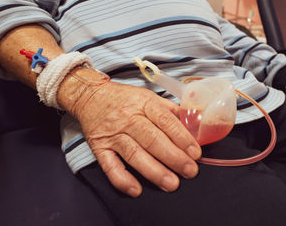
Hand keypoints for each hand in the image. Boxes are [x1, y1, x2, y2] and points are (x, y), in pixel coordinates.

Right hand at [59, 69, 200, 196]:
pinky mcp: (99, 147)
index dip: (182, 138)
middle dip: (173, 157)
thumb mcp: (149, 97)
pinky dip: (122, 179)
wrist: (90, 96)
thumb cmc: (123, 98)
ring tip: (171, 183)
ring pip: (134, 154)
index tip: (195, 153)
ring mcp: (113, 134)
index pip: (166, 121)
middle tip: (189, 171)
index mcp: (144, 104)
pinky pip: (110, 165)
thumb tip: (193, 125)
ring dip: (154, 171)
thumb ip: (170, 110)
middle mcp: (128, 118)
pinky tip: (136, 189)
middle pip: (152, 139)